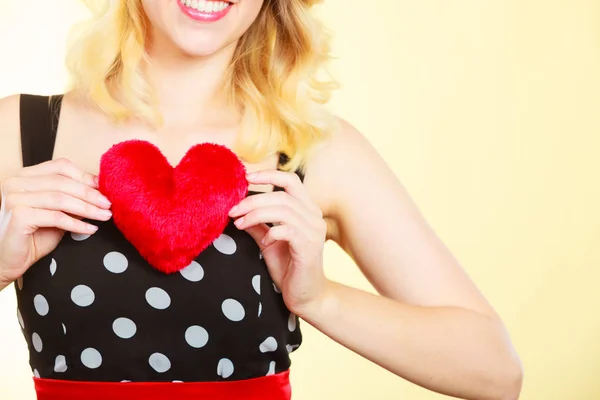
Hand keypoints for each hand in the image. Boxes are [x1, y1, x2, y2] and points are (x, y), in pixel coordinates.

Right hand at [0, 158, 111, 286]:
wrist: (8, 260)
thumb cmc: (32, 236)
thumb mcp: (57, 213)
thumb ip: (73, 200)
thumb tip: (100, 192)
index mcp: (25, 176)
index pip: (60, 166)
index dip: (85, 176)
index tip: (104, 187)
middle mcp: (16, 182)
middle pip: (63, 182)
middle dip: (90, 194)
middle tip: (109, 204)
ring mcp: (15, 197)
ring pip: (61, 199)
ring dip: (88, 208)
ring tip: (104, 216)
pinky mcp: (18, 215)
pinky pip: (56, 217)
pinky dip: (77, 224)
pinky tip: (90, 229)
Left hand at [228, 170, 328, 316]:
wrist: (305, 296)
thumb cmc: (289, 267)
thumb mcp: (268, 241)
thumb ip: (258, 224)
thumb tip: (238, 209)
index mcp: (307, 210)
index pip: (291, 181)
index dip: (269, 175)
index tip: (246, 178)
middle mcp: (314, 217)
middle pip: (282, 195)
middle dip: (253, 200)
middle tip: (233, 210)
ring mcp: (314, 232)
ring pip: (283, 209)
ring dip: (256, 214)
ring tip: (239, 224)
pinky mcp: (309, 247)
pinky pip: (287, 229)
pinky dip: (271, 231)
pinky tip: (264, 241)